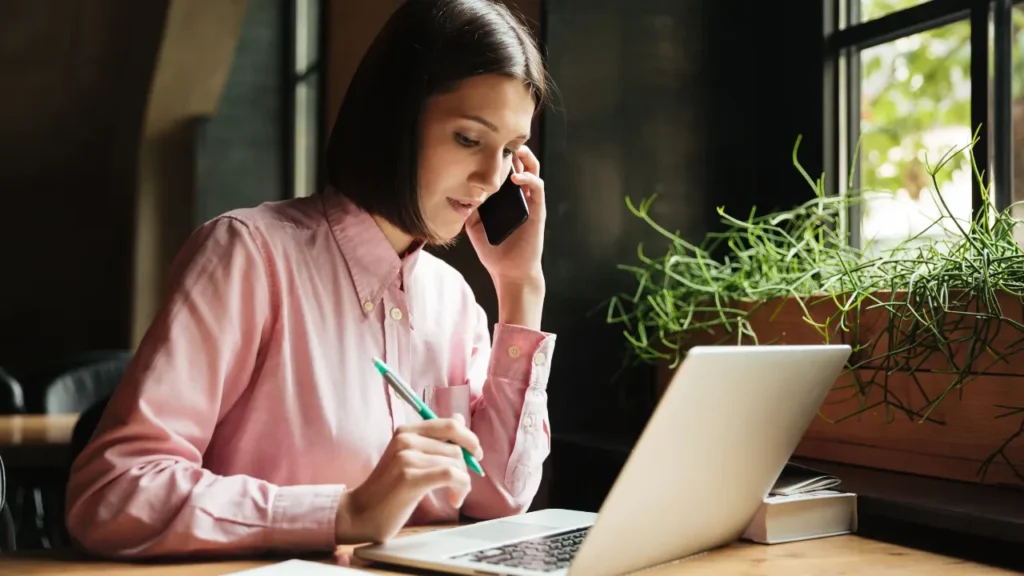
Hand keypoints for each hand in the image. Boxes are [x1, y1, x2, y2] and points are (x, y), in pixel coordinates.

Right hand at [334, 414, 481, 543]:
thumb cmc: (390, 489)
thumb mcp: (411, 458)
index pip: (450, 424)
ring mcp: (406, 456)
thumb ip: (435, 439)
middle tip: (461, 484)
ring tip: (454, 496)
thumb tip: (460, 418)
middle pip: (457, 446)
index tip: (476, 455)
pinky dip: (460, 488)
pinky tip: (454, 500)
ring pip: (456, 462)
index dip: (470, 439)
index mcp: (406, 430)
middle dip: (466, 467)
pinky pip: (451, 474)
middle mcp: (406, 439)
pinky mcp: (410, 477)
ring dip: (464, 483)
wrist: (361, 513)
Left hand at [466, 145, 546, 285]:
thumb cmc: (494, 251)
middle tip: (503, 138)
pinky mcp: (538, 210)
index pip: (505, 170)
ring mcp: (530, 202)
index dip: (499, 156)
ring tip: (517, 149)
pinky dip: (529, 179)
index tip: (486, 145)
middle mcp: (519, 196)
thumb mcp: (475, 227)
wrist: (509, 272)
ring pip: (534, 171)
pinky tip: (517, 178)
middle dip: (514, 150)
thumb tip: (459, 192)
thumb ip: (469, 209)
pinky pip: (538, 188)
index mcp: (506, 198)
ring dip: (527, 158)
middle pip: (521, 164)